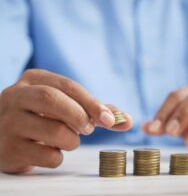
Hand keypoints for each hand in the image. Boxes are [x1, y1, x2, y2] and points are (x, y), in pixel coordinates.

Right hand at [0, 69, 132, 172]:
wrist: (5, 134)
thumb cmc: (43, 116)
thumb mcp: (63, 105)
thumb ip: (94, 110)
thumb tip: (126, 120)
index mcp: (33, 80)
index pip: (67, 86)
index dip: (92, 102)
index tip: (109, 119)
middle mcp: (16, 96)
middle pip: (53, 100)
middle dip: (80, 116)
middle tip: (89, 129)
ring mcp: (9, 122)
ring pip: (54, 132)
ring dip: (72, 140)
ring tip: (67, 139)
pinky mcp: (8, 149)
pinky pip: (47, 156)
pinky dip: (58, 157)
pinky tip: (50, 150)